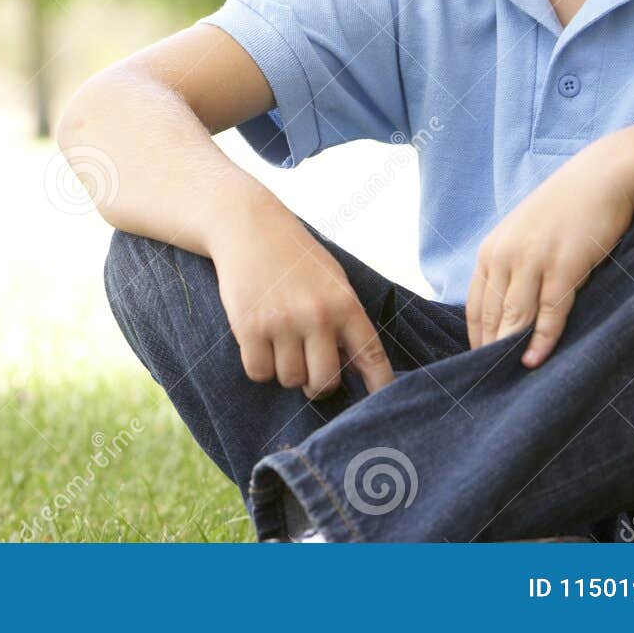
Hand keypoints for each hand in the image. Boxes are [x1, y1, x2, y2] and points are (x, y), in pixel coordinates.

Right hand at [209, 198, 395, 400]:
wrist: (249, 226)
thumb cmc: (295, 257)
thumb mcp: (332, 281)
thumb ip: (344, 321)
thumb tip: (353, 369)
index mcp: (345, 304)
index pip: (370, 356)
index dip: (380, 387)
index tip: (383, 407)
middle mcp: (317, 316)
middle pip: (324, 382)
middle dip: (316, 384)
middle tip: (308, 367)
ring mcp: (282, 323)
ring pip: (289, 380)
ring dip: (284, 370)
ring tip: (280, 341)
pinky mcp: (249, 328)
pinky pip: (259, 373)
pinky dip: (259, 366)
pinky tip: (260, 342)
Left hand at [466, 138, 633, 365]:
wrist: (601, 178)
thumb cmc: (565, 211)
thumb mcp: (525, 236)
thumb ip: (512, 269)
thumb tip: (506, 312)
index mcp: (491, 250)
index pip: (474, 306)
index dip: (476, 339)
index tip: (479, 365)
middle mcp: (505, 255)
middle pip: (491, 316)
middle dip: (490, 351)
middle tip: (490, 383)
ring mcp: (534, 261)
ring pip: (515, 317)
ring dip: (511, 350)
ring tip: (509, 381)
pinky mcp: (564, 266)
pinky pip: (550, 312)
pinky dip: (542, 340)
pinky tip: (535, 360)